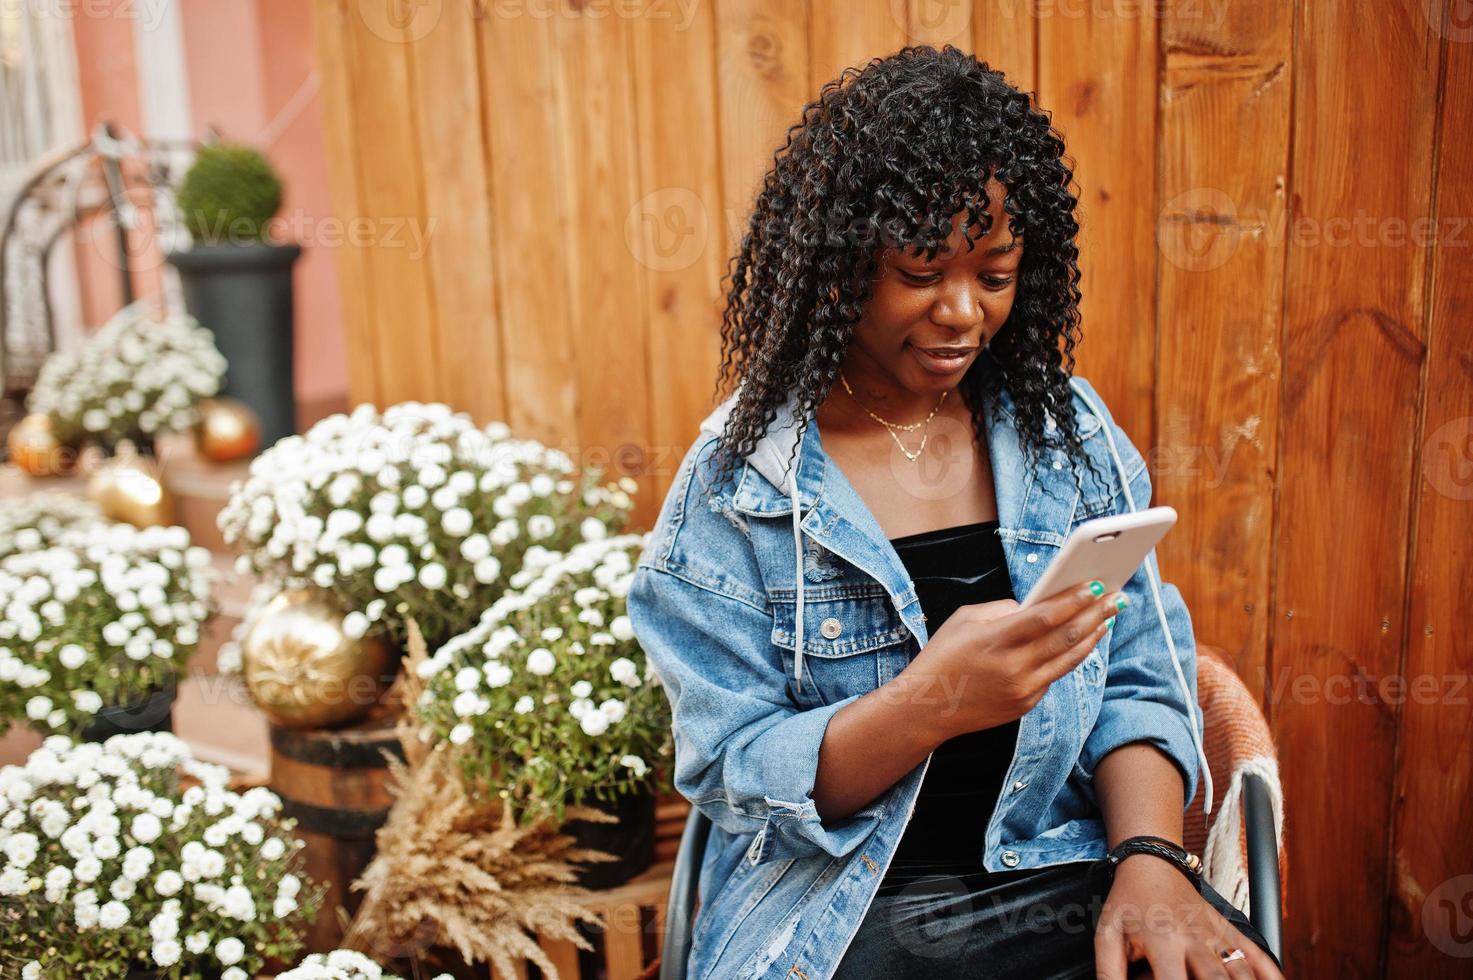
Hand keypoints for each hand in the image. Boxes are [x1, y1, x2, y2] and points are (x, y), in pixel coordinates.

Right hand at [897, 578, 1124, 741]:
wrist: (926, 707)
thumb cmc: (942, 657)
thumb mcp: (963, 619)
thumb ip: (1001, 609)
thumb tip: (1033, 606)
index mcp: (996, 639)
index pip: (1045, 616)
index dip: (1074, 599)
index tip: (1096, 584)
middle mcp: (1013, 666)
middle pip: (1066, 636)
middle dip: (1096, 614)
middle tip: (1117, 597)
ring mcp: (1023, 688)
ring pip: (1069, 658)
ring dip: (1093, 636)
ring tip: (1109, 618)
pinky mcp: (1026, 704)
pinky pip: (1055, 675)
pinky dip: (1072, 656)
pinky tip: (1084, 641)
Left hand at [1095, 857, 1284, 979]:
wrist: (1152, 865)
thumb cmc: (1128, 903)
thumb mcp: (1107, 934)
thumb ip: (1109, 972)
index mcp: (1161, 940)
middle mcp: (1194, 938)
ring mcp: (1216, 933)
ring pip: (1241, 971)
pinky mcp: (1230, 930)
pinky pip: (1258, 955)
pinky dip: (1271, 975)